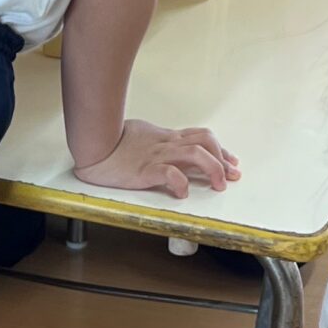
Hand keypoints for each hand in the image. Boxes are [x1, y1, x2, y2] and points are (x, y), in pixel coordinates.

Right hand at [73, 119, 240, 199]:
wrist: (94, 145)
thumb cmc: (114, 140)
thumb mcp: (143, 134)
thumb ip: (159, 140)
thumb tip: (170, 143)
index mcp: (166, 137)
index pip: (201, 137)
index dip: (220, 149)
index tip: (231, 161)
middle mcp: (167, 144)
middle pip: (205, 142)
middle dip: (223, 159)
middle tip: (232, 176)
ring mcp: (158, 156)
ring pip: (196, 154)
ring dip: (213, 169)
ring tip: (219, 185)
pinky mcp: (146, 170)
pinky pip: (171, 173)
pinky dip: (182, 183)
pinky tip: (183, 193)